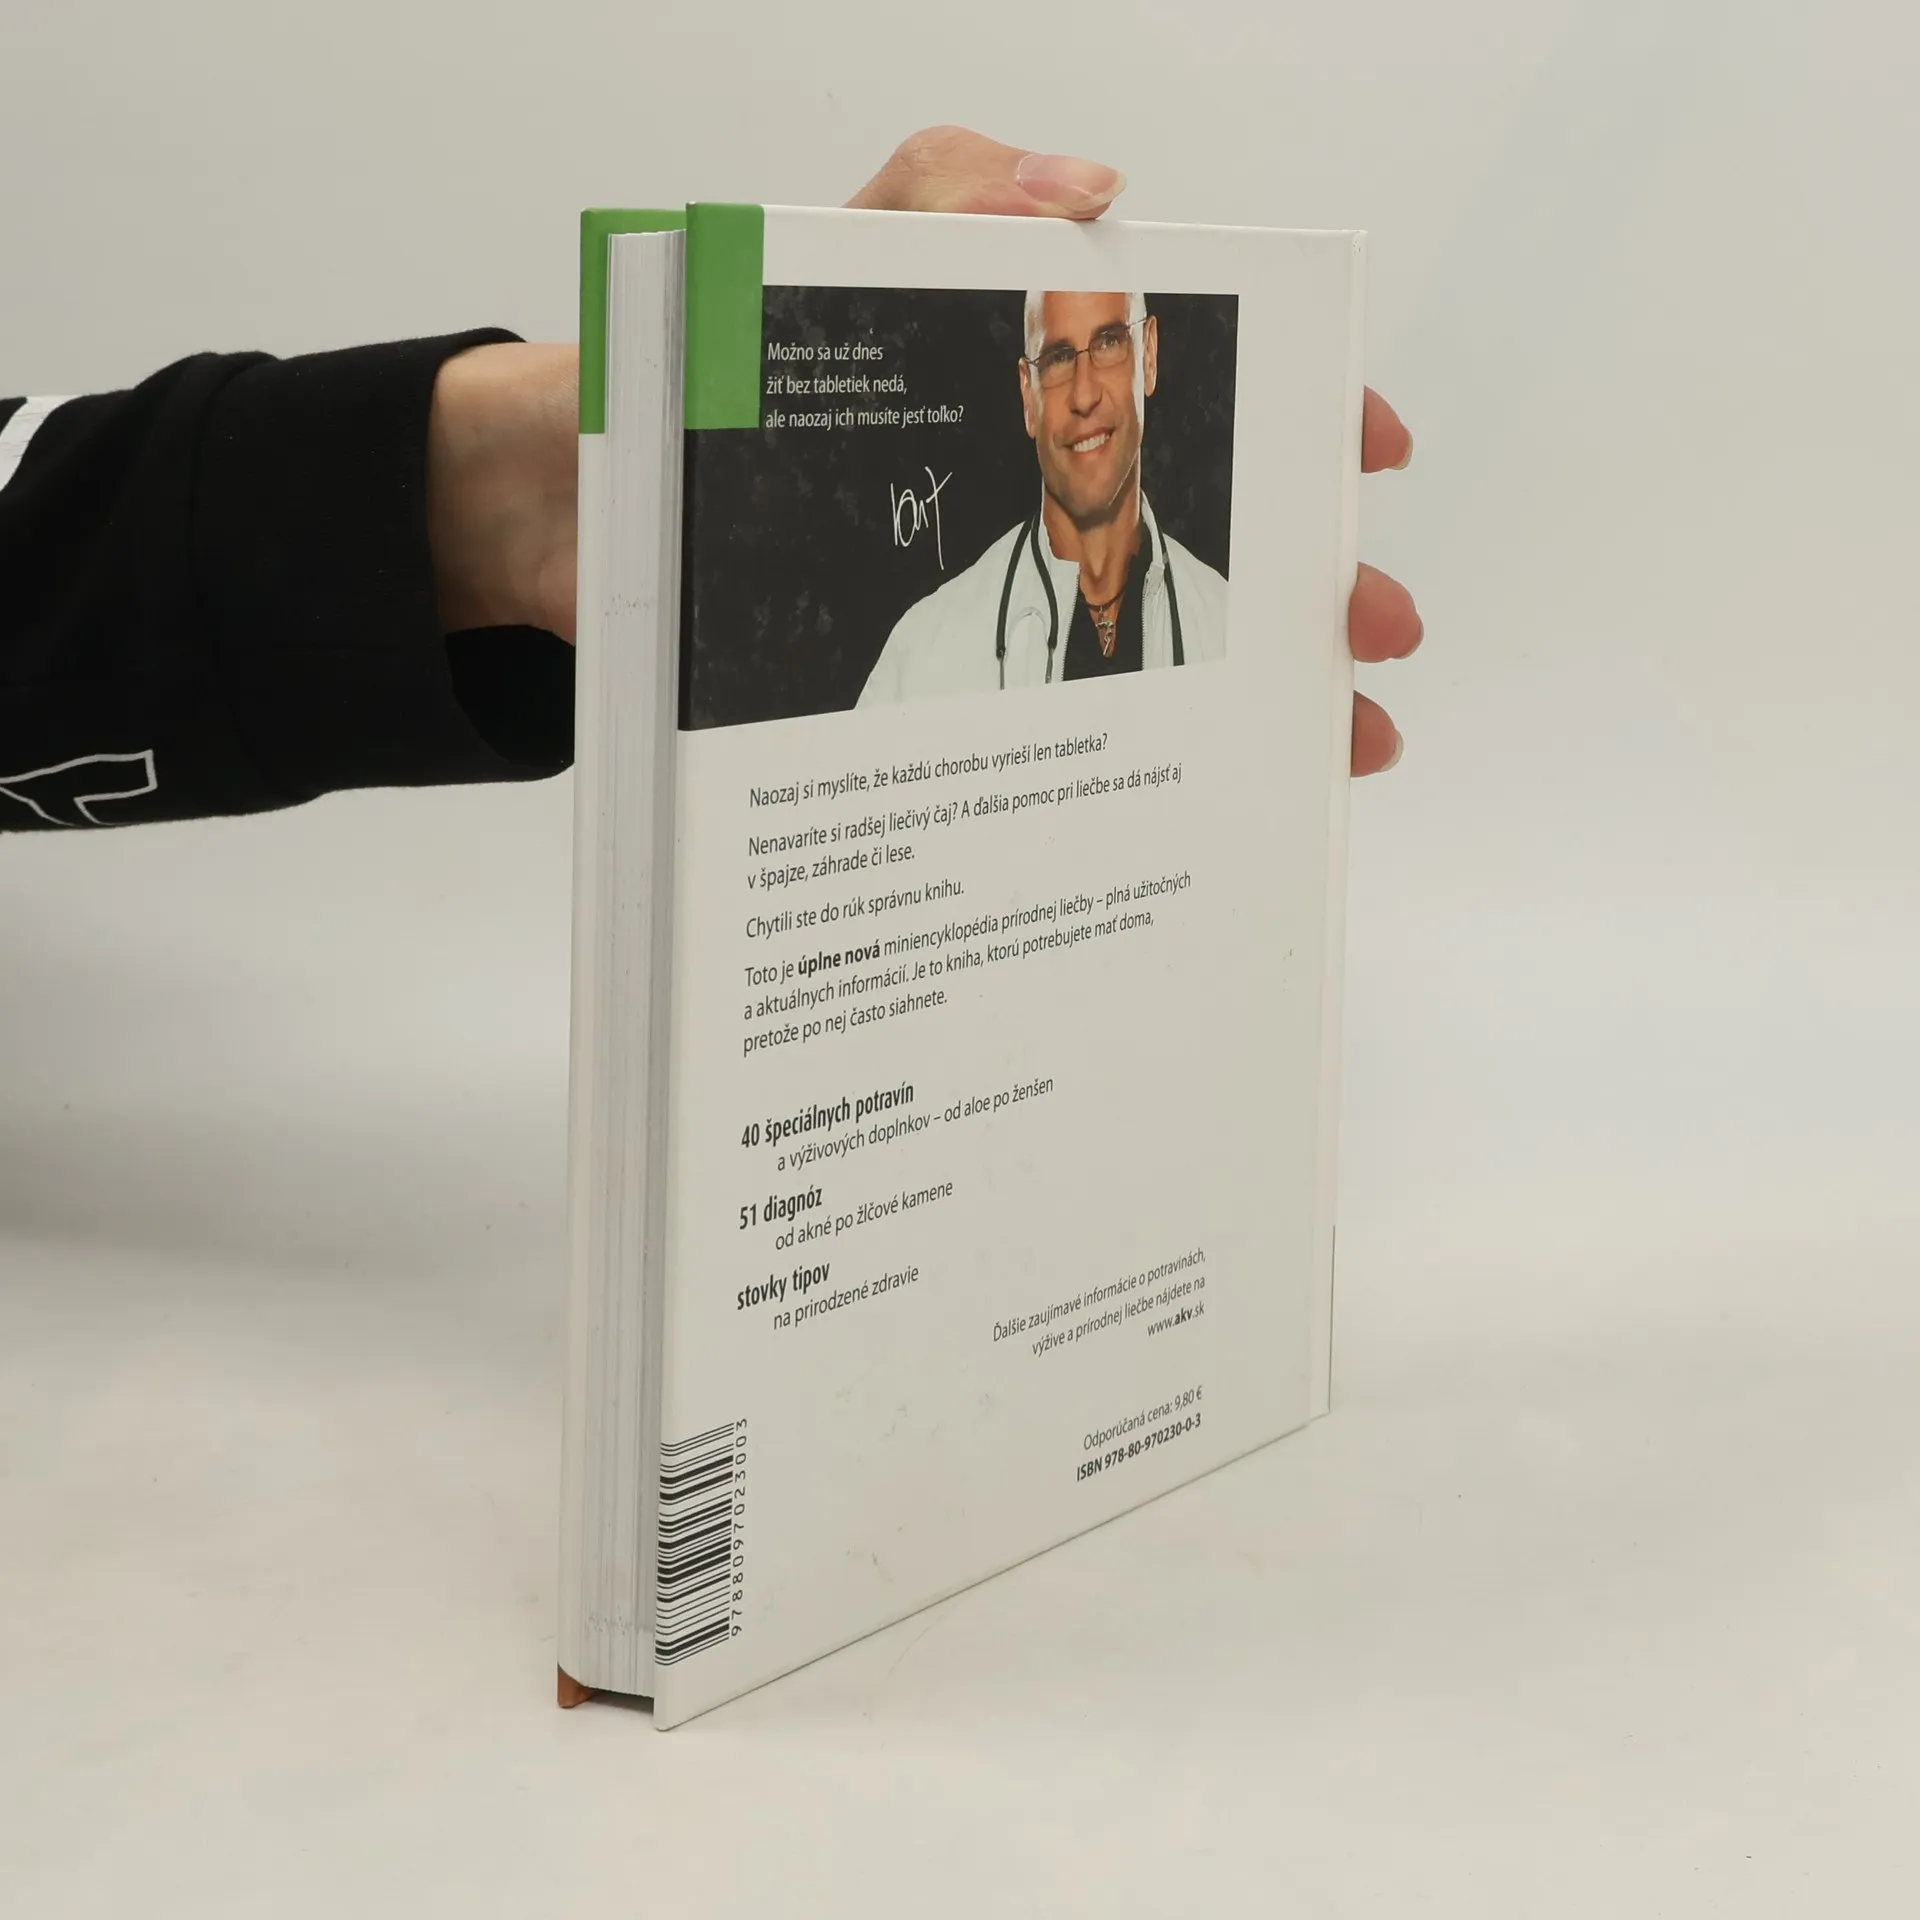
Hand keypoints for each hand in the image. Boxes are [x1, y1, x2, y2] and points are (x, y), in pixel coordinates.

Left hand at [427, 127, 1420, 775]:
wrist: (548, 515)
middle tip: (1369, 632)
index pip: (1190, 385)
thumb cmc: (672, 377)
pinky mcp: (925, 692)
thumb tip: (1092, 190)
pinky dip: (1120, 769)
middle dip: (1304, 584)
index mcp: (1009, 380)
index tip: (1370, 450)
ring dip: (1244, 700)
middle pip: (1195, 534)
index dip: (1291, 414)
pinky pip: (1044, 728)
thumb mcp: (808, 255)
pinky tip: (1176, 814)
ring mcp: (977, 594)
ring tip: (1326, 751)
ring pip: (1139, 645)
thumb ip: (938, 197)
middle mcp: (1015, 491)